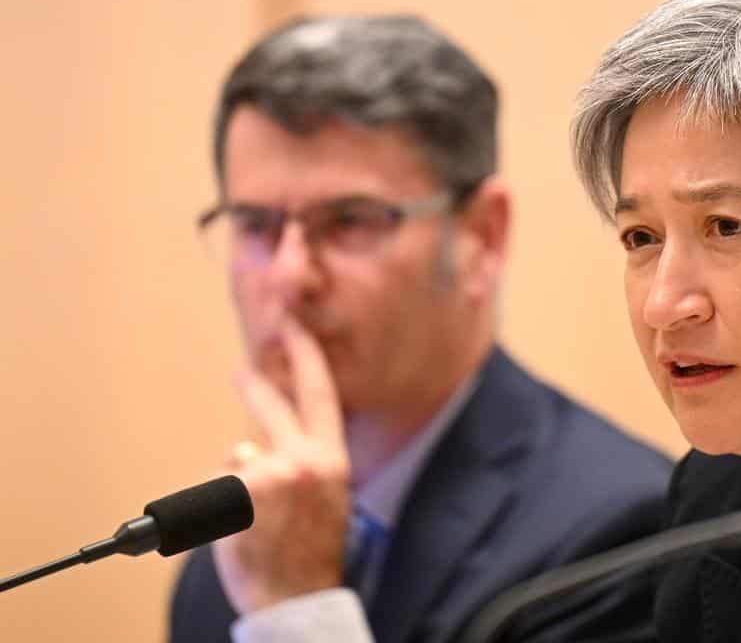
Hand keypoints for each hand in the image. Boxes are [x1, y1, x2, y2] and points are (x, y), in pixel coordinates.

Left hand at [212, 315, 350, 613]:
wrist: (296, 597)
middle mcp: (306, 460)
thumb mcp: (323, 497)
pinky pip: (223, 483)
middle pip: (272, 407)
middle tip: (243, 371)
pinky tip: (239, 528)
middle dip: (256, 387)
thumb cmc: (309, 553)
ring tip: (254, 520)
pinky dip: (222, 502)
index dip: (306, 356)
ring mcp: (271, 475)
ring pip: (242, 457)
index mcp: (333, 460)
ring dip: (240, 482)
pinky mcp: (239, 492)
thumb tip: (255, 441)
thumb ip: (300, 460)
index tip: (294, 328)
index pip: (320, 395)